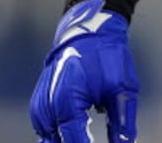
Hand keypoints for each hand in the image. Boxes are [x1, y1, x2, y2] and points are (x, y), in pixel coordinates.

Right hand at [29, 0, 139, 142]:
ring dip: (68, 140)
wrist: (86, 31)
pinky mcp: (38, 106)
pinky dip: (60, 136)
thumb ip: (122, 121)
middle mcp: (47, 109)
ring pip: (49, 141)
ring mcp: (39, 108)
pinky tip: (77, 135)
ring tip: (87, 135)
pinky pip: (46, 132)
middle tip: (93, 138)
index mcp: (67, 104)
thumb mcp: (123, 88)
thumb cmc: (106, 57)